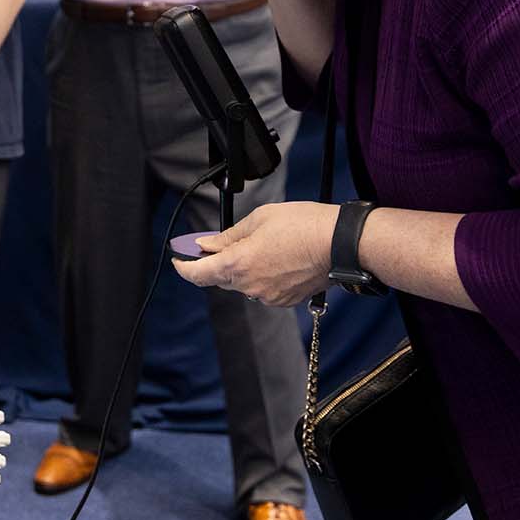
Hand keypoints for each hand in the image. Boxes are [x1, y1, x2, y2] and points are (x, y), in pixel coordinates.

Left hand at [173, 201, 338, 305]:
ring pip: (242, 284)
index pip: (198, 274)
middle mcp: (249, 286)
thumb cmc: (302, 225)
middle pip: (219, 279)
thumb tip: (206, 245)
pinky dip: (260, 276)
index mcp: (237, 264)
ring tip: (258, 246)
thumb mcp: (259, 218)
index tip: (179, 260)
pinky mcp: (284, 300)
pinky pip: (262, 289)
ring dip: (240, 269)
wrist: (340, 244)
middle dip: (214, 264)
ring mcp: (267, 296)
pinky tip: (274, 258)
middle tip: (215, 245)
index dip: (183, 268)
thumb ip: (228, 236)